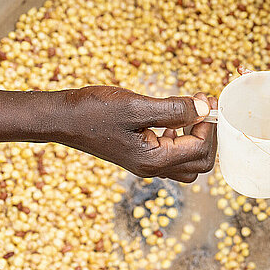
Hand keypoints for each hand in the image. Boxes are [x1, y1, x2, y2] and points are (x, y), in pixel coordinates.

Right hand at [61, 86, 217, 181]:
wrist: (60, 118)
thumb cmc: (92, 111)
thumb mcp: (136, 106)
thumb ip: (174, 109)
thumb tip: (204, 108)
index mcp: (154, 160)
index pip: (200, 149)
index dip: (209, 124)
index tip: (207, 101)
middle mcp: (152, 168)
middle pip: (200, 162)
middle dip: (208, 134)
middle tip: (203, 107)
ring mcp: (146, 165)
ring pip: (188, 162)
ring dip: (196, 137)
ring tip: (190, 111)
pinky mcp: (141, 156)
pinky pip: (172, 154)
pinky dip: (181, 138)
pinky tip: (173, 118)